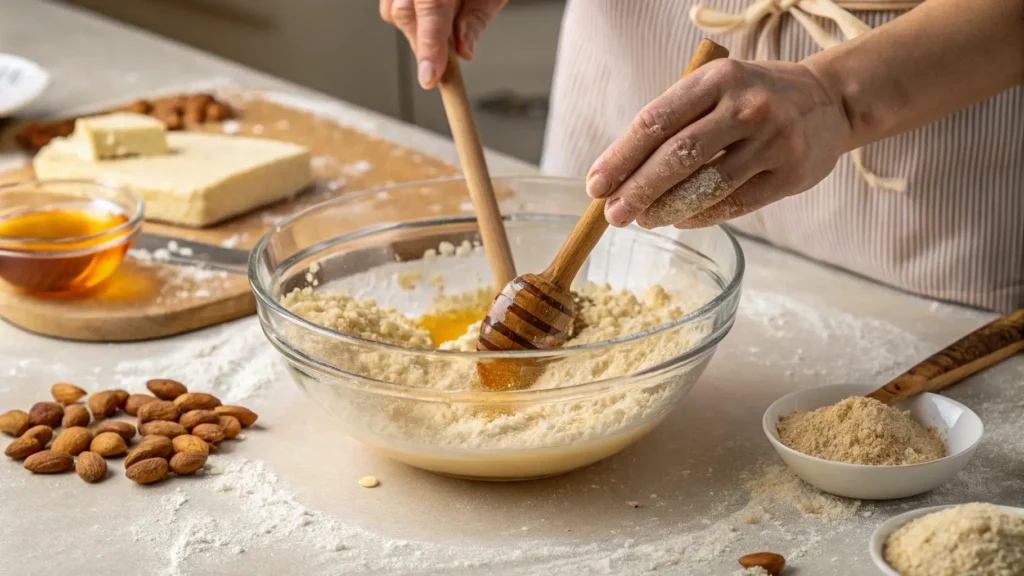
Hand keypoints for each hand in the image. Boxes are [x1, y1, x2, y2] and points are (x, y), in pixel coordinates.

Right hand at [380, 0, 506, 88]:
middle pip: (404, 11)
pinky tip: (432, 16)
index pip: (431, 8)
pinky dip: (411, 15)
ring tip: (442, 31)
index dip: (429, 45)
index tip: (430, 77)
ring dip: (415, 30)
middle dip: (422, 43)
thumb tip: (463, 51)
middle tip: (440, 65)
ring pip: (393, 9)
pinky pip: (393, 1)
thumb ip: (476, 17)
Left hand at [585, 59, 851, 228]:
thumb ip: (676, 121)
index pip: (655, 121)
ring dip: (667, 208)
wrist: (830, 101)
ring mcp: (772, 141)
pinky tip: (679, 220)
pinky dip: (701, 216)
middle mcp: (745, 106)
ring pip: (706, 185)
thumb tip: (621, 174)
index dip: (620, 158)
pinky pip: (734, 204)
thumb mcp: (716, 89)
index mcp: (717, 79)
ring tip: (644, 219)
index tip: (596, 186)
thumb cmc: (754, 98)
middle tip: (613, 215)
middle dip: (638, 190)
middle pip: (677, 156)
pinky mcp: (790, 174)